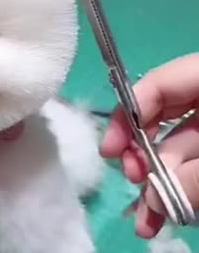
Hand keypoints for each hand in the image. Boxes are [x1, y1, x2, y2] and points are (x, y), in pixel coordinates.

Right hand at [100, 53, 198, 238]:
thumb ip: (197, 174)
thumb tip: (154, 199)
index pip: (157, 84)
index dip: (129, 115)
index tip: (113, 151)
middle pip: (160, 121)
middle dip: (142, 158)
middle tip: (136, 183)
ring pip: (175, 152)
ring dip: (157, 186)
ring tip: (147, 220)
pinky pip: (191, 168)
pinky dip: (177, 191)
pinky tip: (162, 216)